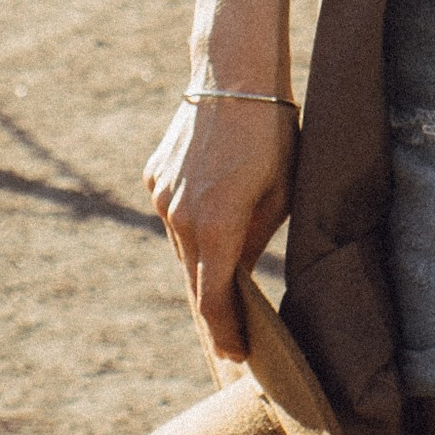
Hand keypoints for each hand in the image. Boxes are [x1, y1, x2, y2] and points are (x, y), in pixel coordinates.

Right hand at [144, 91, 295, 371]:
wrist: (233, 74)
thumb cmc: (272, 134)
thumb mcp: (279, 194)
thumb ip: (255, 242)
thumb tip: (239, 274)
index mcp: (215, 227)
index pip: (214, 302)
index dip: (225, 336)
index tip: (235, 360)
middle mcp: (179, 218)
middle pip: (194, 283)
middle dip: (213, 317)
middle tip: (229, 349)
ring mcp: (162, 197)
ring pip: (184, 249)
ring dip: (203, 269)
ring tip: (225, 296)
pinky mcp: (155, 178)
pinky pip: (175, 216)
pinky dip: (194, 229)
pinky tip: (212, 224)